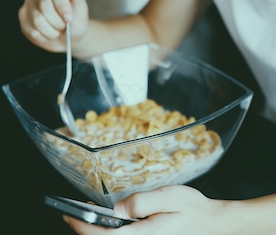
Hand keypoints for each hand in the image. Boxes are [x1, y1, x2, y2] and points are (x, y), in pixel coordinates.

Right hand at [18, 0, 88, 53]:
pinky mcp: (23, 17)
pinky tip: (49, 33)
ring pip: (37, 19)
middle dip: (58, 21)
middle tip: (64, 26)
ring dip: (52, 31)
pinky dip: (44, 36)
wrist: (70, 37)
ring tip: (57, 30)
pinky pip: (32, 30)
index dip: (62, 5)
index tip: (69, 18)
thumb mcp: (80, 8)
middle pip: (44, 6)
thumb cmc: (76, 21)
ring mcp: (29, 4)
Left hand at [63, 185, 219, 234]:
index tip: (69, 214)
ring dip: (96, 231)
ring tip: (85, 214)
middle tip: (71, 213)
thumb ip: (143, 202)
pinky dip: (109, 231)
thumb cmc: (192, 209)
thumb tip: (118, 208)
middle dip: (85, 229)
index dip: (84, 226)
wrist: (211, 223)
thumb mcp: (170, 197)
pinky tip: (107, 220)